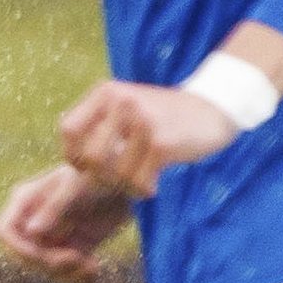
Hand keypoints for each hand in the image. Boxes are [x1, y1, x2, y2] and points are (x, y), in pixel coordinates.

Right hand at [0, 164, 135, 282]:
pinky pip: (66, 272)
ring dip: (67, 275)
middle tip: (78, 261)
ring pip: (45, 268)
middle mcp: (35, 220)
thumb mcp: (76, 188)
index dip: (18, 249)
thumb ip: (55, 209)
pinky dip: (78, 279)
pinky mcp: (73, 248)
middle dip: (49, 264)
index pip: (6, 231)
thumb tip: (32, 233)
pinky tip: (95, 272)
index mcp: (26, 200)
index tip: (44, 257)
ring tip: (92, 269)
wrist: (129, 182)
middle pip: (26, 255)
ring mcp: (53, 236)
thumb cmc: (100, 173)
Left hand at [58, 79, 237, 198]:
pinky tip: (152, 183)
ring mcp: (142, 121)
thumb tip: (72, 167)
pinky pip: (139, 181)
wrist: (214, 106)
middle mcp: (121, 102)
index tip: (87, 166)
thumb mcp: (126, 108)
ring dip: (125, 187)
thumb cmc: (163, 116)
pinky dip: (143, 189)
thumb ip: (99, 127)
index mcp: (106, 93)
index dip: (72, 155)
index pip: (68, 130)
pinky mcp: (162, 143)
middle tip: (116, 180)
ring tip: (138, 181)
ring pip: (114, 174)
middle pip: (89, 158)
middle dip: (99, 178)